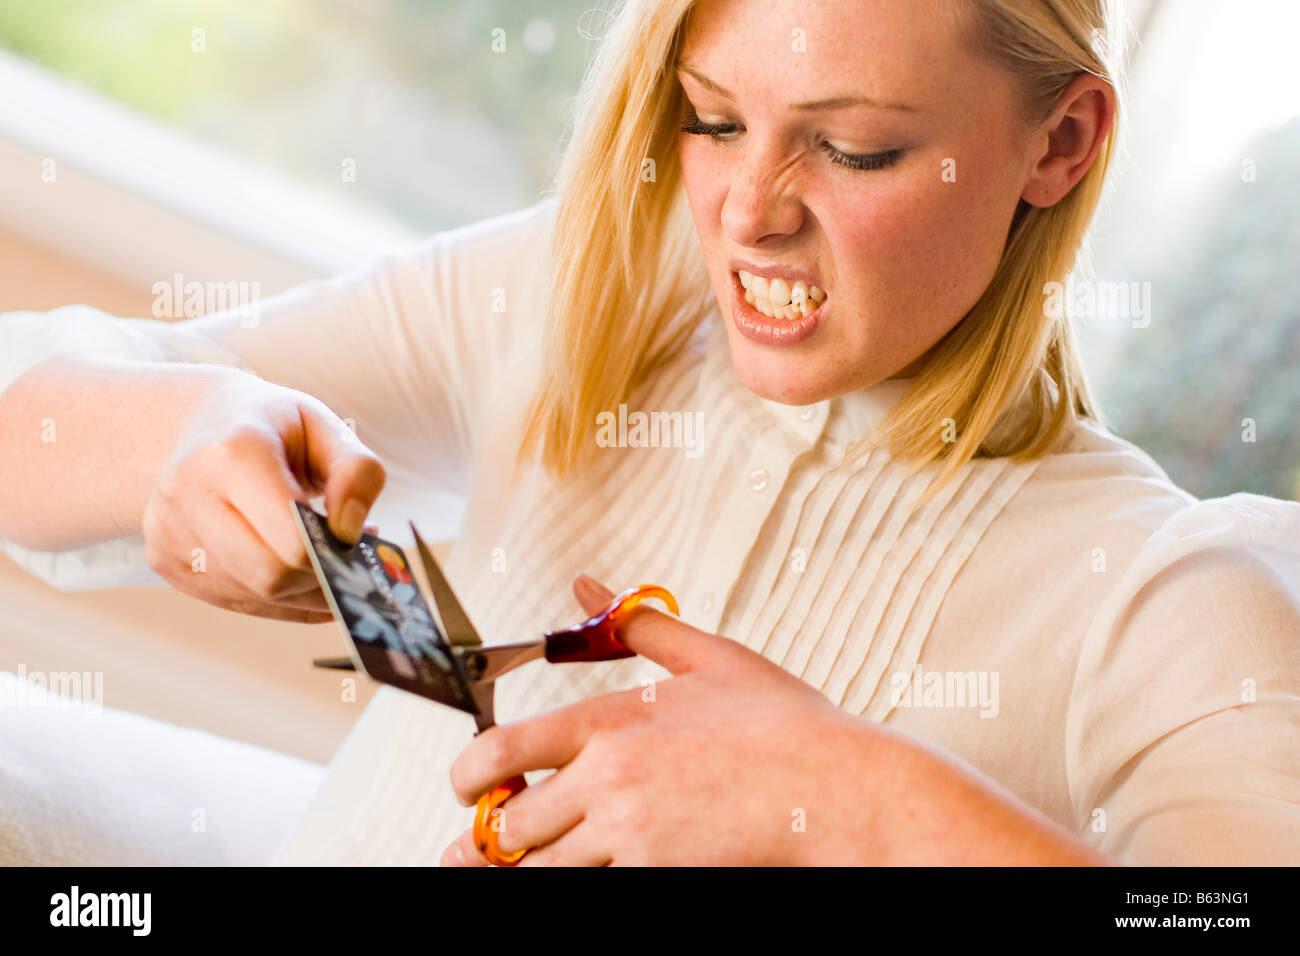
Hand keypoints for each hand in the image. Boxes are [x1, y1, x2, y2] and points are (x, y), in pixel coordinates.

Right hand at [141, 375, 384, 621]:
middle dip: (320, 576)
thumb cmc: (273, 426)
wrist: (200, 424)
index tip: (361, 535)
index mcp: (234, 451)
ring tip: (321, 553)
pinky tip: (294, 567)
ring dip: (302, 589)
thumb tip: (352, 531)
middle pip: (271, 576)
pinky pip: (237, 601)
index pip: (293, 538)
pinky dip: (277, 596)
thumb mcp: (326, 427)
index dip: (335, 548)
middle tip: (347, 556)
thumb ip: (357, 472)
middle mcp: (188, 491)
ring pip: (255, 596)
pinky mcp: (165, 559)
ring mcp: (168, 530)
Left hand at [442, 575, 1113, 865]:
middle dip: (489, 840)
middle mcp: (606, 780)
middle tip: (489, 844)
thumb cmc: (784, 727)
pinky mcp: (655, 875)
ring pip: (540, 871)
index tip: (469, 787)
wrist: (839, 791)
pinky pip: (593, 887)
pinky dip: (586, 878)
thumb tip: (582, 586)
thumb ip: (636, 625)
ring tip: (528, 864)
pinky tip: (599, 866)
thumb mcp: (710, 658)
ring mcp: (628, 836)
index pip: (499, 753)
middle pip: (507, 828)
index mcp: (610, 722)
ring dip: (528, 869)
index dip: (467, 777)